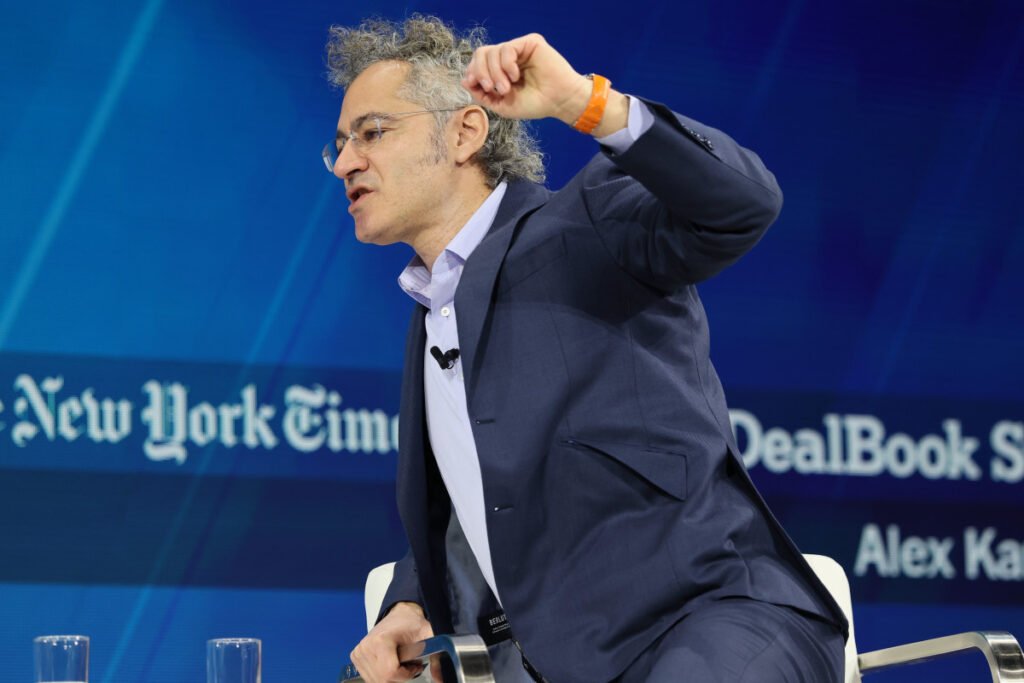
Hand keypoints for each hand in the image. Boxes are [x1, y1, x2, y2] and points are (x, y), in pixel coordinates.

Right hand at [349, 601, 434, 682]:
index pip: (390, 672)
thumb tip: (440, 680)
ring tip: (402, 663)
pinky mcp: (356, 657)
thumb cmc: (413, 624)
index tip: (415, 666)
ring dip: (392, 678)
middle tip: (410, 665)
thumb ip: (436, 657)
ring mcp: (359, 652)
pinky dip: (383, 676)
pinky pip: (370, 678)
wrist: (400, 615)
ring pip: (376, 681)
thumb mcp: (429, 637)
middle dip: (400, 678)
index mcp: (381, 640)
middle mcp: (366, 646)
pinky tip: (392, 664)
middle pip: (383, 680)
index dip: (406, 675)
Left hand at [462, 34, 598, 125]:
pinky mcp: (530, 43)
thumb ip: (482, 95)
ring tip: (506, 88)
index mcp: (501, 70)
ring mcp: (519, 49)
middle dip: (480, 71)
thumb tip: (464, 81)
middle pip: (481, 53)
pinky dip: (506, 64)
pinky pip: (507, 48)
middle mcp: (508, 57)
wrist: (558, 102)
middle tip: (490, 87)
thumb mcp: (502, 105)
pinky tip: (515, 76)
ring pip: (492, 51)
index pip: (478, 63)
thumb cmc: (534, 104)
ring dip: (495, 73)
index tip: (474, 84)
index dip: (472, 71)